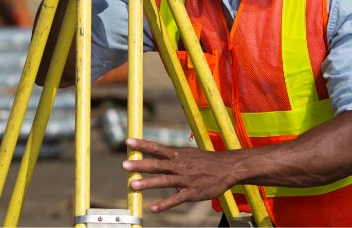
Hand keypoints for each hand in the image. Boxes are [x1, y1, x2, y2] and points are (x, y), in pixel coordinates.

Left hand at [121, 138, 235, 212]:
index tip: (127, 141)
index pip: (156, 148)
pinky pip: (176, 199)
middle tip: (124, 165)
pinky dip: (165, 204)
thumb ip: (171, 154)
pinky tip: (153, 208)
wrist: (227, 168)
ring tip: (133, 185)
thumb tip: (154, 149)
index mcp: (177, 155)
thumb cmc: (205, 161)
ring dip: (148, 183)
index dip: (141, 145)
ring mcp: (185, 180)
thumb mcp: (188, 153)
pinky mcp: (192, 193)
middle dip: (140, 165)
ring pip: (164, 181)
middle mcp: (179, 166)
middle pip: (157, 164)